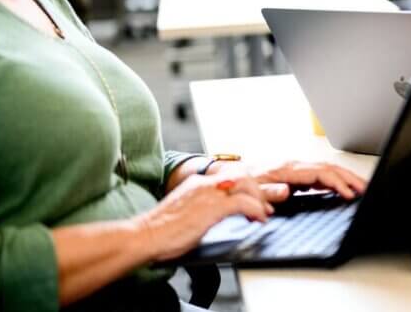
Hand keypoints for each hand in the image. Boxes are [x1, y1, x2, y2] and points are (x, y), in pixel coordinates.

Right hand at [136, 172, 268, 261]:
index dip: (247, 186)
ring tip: (263, 213)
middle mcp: (203, 183)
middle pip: (241, 174)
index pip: (229, 174)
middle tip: (265, 205)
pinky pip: (243, 203)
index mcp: (196, 182)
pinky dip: (255, 210)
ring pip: (245, 183)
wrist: (144, 236)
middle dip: (257, 189)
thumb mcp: (185, 211)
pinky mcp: (211, 208)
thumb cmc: (160, 231)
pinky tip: (257, 219)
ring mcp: (208, 194)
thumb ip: (202, 208)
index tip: (256, 199)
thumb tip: (217, 216)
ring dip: (259, 198)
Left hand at [211, 160, 367, 201]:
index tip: (348, 194)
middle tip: (366, 188)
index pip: (319, 173)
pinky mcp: (295, 173)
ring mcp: (295, 168)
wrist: (228, 176)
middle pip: (328, 168)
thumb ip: (267, 192)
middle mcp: (293, 165)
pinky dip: (335, 179)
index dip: (336, 183)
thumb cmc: (239, 184)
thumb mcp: (250, 190)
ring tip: (361, 187)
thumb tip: (285, 191)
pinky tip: (342, 187)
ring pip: (326, 169)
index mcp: (285, 168)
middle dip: (349, 178)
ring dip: (345, 177)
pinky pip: (320, 173)